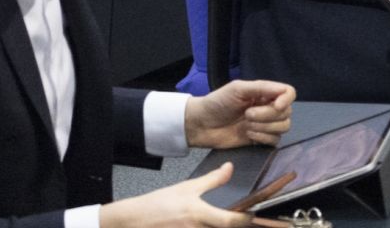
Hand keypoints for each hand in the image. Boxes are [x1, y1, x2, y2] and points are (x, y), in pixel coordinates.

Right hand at [99, 161, 250, 227]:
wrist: (135, 220)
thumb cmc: (161, 203)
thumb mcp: (188, 187)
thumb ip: (212, 180)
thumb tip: (230, 168)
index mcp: (199, 213)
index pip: (228, 221)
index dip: (245, 220)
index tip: (254, 215)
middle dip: (234, 226)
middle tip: (245, 219)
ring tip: (226, 221)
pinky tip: (209, 225)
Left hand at [185, 79, 295, 149]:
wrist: (202, 125)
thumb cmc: (218, 102)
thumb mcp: (238, 88)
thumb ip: (262, 88)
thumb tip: (284, 93)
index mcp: (264, 92)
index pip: (289, 93)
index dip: (286, 100)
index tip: (276, 105)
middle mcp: (268, 107)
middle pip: (286, 113)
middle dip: (267, 115)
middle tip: (247, 115)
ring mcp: (265, 125)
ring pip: (283, 127)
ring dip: (265, 128)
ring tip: (246, 125)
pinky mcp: (260, 140)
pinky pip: (274, 141)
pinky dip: (263, 138)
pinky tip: (248, 136)